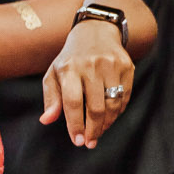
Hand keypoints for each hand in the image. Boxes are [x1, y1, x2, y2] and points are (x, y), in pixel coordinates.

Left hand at [38, 13, 134, 148]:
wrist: (96, 31)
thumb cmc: (71, 58)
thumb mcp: (55, 73)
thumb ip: (51, 98)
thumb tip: (47, 120)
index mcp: (69, 68)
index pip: (72, 102)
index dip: (75, 124)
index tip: (77, 141)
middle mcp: (91, 65)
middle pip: (95, 107)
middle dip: (93, 129)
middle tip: (89, 143)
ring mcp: (111, 65)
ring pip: (112, 104)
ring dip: (106, 123)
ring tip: (98, 132)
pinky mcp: (126, 66)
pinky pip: (124, 96)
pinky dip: (117, 111)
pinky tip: (109, 118)